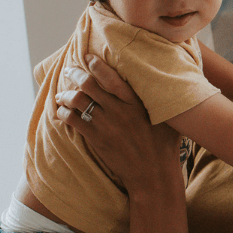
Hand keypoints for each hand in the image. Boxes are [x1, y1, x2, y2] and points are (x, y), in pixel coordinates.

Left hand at [55, 55, 181, 188]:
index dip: (96, 64)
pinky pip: (73, 121)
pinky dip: (64, 113)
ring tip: (62, 93)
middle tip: (70, 70)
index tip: (88, 57)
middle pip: (89, 85)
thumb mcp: (169, 120)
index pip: (111, 77)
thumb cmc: (165, 147)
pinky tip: (61, 111)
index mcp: (136, 103)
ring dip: (66, 94)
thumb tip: (171, 86)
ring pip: (78, 101)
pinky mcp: (96, 140)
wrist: (152, 175)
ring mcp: (106, 126)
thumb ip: (164, 103)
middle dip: (75, 74)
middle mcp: (119, 111)